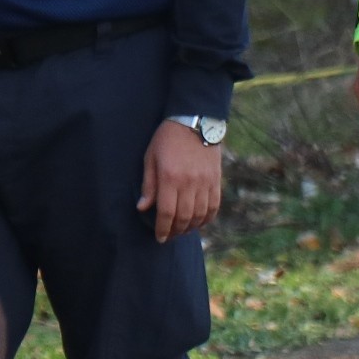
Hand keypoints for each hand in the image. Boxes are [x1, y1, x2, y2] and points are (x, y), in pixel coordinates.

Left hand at [137, 120, 222, 242]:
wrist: (195, 120)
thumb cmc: (167, 139)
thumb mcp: (151, 158)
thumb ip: (148, 185)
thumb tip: (142, 207)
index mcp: (170, 178)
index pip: (166, 213)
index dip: (162, 229)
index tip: (160, 238)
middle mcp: (189, 183)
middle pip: (184, 218)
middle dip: (175, 232)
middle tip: (169, 236)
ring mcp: (205, 182)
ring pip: (200, 215)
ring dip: (190, 227)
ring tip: (182, 230)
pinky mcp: (216, 180)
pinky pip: (214, 206)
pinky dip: (207, 218)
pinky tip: (199, 221)